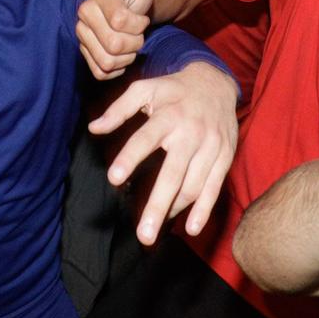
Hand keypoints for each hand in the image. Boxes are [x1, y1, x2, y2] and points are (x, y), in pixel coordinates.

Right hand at [76, 0, 153, 79]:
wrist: (131, 9)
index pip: (119, 21)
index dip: (138, 24)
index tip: (141, 18)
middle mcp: (84, 16)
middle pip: (114, 45)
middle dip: (134, 43)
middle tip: (138, 34)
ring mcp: (82, 36)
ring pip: (107, 61)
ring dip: (126, 57)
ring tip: (131, 44)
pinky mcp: (84, 54)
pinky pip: (101, 72)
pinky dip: (116, 69)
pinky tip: (122, 57)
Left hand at [91, 60, 237, 242]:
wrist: (216, 83)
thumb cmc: (173, 90)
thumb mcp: (145, 89)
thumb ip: (119, 109)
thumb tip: (94, 128)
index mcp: (168, 115)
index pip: (146, 138)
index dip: (130, 157)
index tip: (114, 178)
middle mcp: (191, 133)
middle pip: (173, 173)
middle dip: (157, 205)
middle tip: (142, 234)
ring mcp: (210, 147)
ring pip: (192, 185)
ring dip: (174, 211)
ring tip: (153, 231)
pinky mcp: (224, 157)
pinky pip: (214, 187)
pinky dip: (204, 209)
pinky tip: (190, 228)